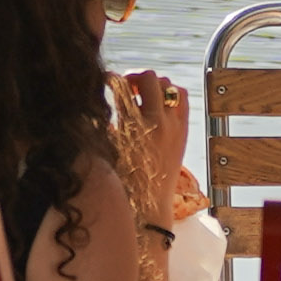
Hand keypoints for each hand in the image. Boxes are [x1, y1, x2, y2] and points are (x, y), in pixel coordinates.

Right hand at [108, 69, 203, 225]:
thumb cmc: (123, 180)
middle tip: (126, 86)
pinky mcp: (184, 131)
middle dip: (134, 77)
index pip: (121, 87)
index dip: (111, 78)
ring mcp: (174, 126)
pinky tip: (159, 103)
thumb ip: (104, 122)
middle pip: (149, 79)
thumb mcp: (108, 149)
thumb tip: (96, 97)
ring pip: (168, 85)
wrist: (151, 204)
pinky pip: (182, 99)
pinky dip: (171, 94)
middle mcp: (157, 123)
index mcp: (133, 127)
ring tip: (143, 94)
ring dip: (154, 85)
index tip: (106, 80)